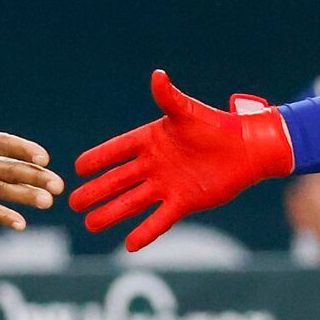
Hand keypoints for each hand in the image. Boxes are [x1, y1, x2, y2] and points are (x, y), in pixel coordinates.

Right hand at [70, 70, 294, 251]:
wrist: (246, 150)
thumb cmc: (218, 126)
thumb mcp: (190, 112)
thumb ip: (170, 98)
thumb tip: (157, 75)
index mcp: (151, 140)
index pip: (117, 150)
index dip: (98, 159)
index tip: (78, 168)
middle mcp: (154, 165)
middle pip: (118, 180)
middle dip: (96, 191)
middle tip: (73, 201)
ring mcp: (167, 185)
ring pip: (133, 202)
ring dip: (111, 213)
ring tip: (90, 224)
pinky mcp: (183, 202)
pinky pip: (160, 219)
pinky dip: (145, 231)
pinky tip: (129, 245)